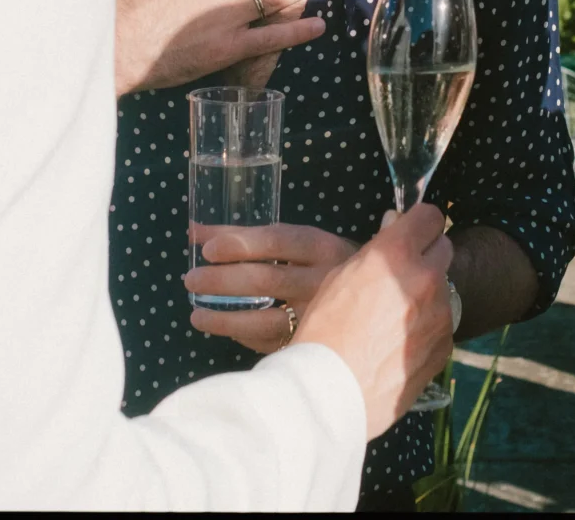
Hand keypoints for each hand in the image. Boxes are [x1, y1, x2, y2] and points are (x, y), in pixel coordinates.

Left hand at [186, 223, 359, 353]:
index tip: (207, 248)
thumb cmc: (326, 263)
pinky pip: (273, 344)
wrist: (383, 301)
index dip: (240, 244)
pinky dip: (245, 336)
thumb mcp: (300, 241)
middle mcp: (323, 280)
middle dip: (221, 281)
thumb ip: (250, 235)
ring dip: (225, 319)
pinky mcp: (315, 343)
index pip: (276, 242)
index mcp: (322, 246)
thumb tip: (194, 230)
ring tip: (196, 314)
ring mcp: (320, 317)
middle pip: (264, 280)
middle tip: (191, 280)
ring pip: (265, 320)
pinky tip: (227, 330)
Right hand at [289, 203, 453, 442]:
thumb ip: (374, 251)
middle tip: (404, 269)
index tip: (410, 229)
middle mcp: (425, 279)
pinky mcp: (444, 347)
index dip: (418, 221)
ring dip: (427, 292)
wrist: (331, 391)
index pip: (429, 216)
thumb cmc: (324, 330)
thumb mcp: (339, 276)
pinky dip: (427, 326)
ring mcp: (440, 315)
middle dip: (427, 252)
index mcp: (395, 254)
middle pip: (444, 247)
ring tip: (395, 315)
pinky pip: (442, 324)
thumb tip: (394, 227)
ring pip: (444, 288)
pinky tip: (400, 341)